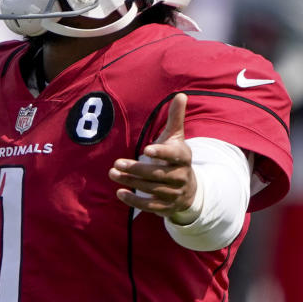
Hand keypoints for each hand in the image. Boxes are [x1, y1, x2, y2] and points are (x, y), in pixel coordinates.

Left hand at [108, 93, 197, 221]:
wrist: (189, 189)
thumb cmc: (176, 157)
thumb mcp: (176, 138)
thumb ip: (175, 118)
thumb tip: (181, 94)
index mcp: (184, 157)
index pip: (173, 156)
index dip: (161, 153)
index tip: (146, 150)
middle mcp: (181, 176)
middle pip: (158, 174)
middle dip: (136, 169)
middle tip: (116, 163)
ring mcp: (175, 193)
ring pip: (152, 189)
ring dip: (131, 182)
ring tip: (112, 173)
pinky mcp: (167, 207)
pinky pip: (150, 206)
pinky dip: (135, 201)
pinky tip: (120, 192)